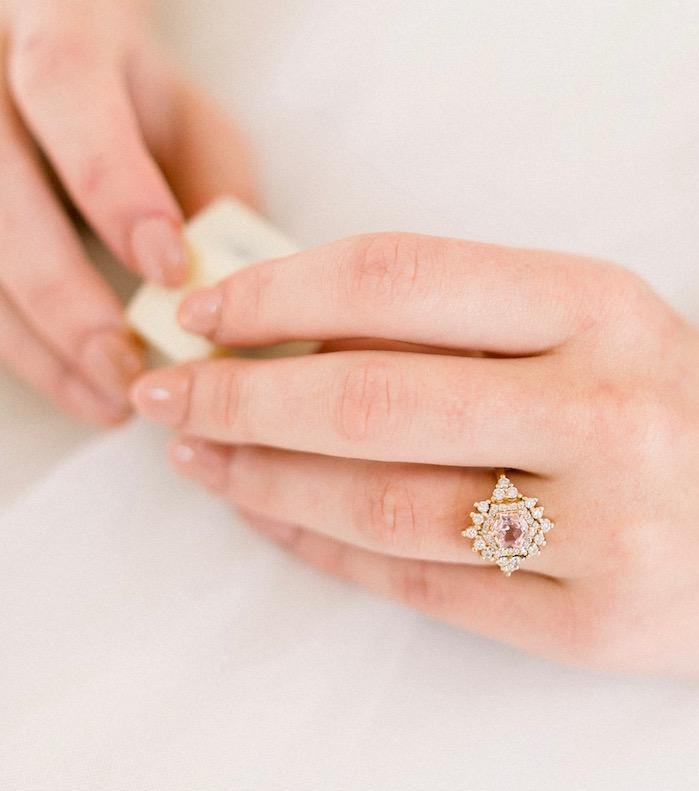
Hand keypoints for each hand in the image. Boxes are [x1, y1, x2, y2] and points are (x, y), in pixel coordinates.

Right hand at [0, 0, 255, 424]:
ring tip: (108, 401)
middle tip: (128, 369)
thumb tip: (232, 291)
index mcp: (58, 28)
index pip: (65, 89)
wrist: (68, 57)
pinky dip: (23, 350)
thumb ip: (213, 188)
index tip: (168, 270)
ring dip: (36, 343)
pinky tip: (74, 386)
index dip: (111, 183)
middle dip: (63, 295)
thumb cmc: (141, 101)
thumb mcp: (192, 124)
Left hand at [130, 232, 698, 674]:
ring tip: (203, 461)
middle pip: (372, 399)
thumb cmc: (682, 396)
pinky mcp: (597, 626)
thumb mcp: (595, 320)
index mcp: (599, 307)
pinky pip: (423, 586)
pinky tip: (275, 522)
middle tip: (169, 397)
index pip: (399, 277)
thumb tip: (295, 330)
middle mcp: (605, 411)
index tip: (202, 310)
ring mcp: (604, 529)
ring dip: (267, 483)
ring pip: (385, 507)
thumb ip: (463, 322)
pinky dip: (327, 550)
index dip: (277, 290)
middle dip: (241, 398)